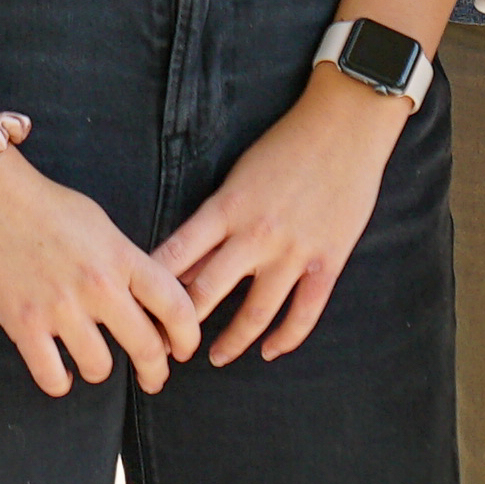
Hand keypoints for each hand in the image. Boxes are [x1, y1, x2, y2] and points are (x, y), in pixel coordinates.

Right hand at [0, 148, 204, 398]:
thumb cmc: (44, 203)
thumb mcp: (100, 224)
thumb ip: (124, 261)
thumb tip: (143, 298)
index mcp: (121, 256)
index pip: (175, 305)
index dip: (188, 335)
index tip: (183, 349)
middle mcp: (98, 285)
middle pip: (147, 346)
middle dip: (155, 371)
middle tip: (152, 379)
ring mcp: (60, 307)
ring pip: (100, 368)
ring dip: (100, 372)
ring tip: (93, 365)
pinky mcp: (23, 323)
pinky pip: (52, 376)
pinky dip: (60, 382)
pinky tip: (61, 373)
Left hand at [150, 71, 401, 364]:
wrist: (345, 125)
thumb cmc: (286, 144)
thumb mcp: (238, 175)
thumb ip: (214, 219)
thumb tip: (185, 260)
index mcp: (225, 208)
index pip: (175, 257)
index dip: (153, 290)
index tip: (139, 311)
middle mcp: (254, 235)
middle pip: (206, 293)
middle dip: (182, 326)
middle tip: (168, 348)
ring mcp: (293, 252)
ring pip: (254, 314)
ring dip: (231, 342)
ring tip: (215, 357)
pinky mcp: (327, 262)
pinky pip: (303, 313)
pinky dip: (285, 339)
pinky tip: (270, 351)